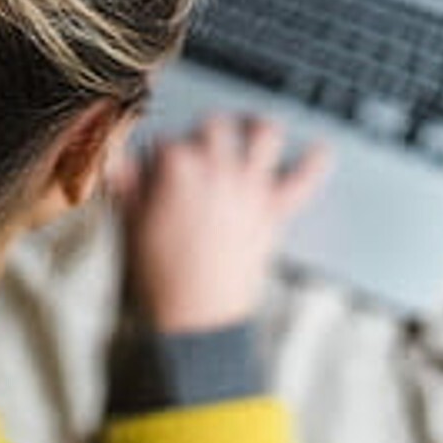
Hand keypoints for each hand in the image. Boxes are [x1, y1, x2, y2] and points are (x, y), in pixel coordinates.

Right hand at [107, 114, 330, 333]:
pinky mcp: (273, 211)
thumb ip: (128, 185)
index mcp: (178, 169)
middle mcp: (218, 169)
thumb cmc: (162, 276)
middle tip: (196, 144)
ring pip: (263, 135)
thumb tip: (119, 161)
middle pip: (214, 126)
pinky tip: (322, 150)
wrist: (197, 317)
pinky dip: (314, 164)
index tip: (155, 167)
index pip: (167, 142)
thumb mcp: (131, 225)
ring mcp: (249, 188)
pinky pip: (302, 181)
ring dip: (256, 127)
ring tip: (251, 125)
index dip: (160, 154)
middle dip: (203, 130)